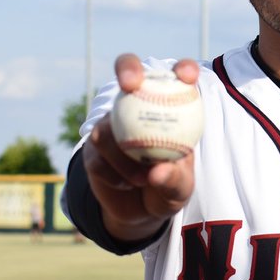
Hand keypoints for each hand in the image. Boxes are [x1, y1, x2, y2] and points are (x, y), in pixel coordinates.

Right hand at [82, 53, 198, 242]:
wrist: (140, 211)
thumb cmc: (169, 188)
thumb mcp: (180, 189)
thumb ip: (175, 179)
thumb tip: (157, 170)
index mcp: (166, 106)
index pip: (176, 77)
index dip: (182, 68)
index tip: (187, 77)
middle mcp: (136, 106)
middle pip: (127, 71)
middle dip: (127, 68)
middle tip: (131, 84)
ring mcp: (110, 124)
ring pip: (106, 127)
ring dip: (124, 156)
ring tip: (142, 179)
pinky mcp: (92, 149)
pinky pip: (97, 157)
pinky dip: (114, 174)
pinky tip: (126, 183)